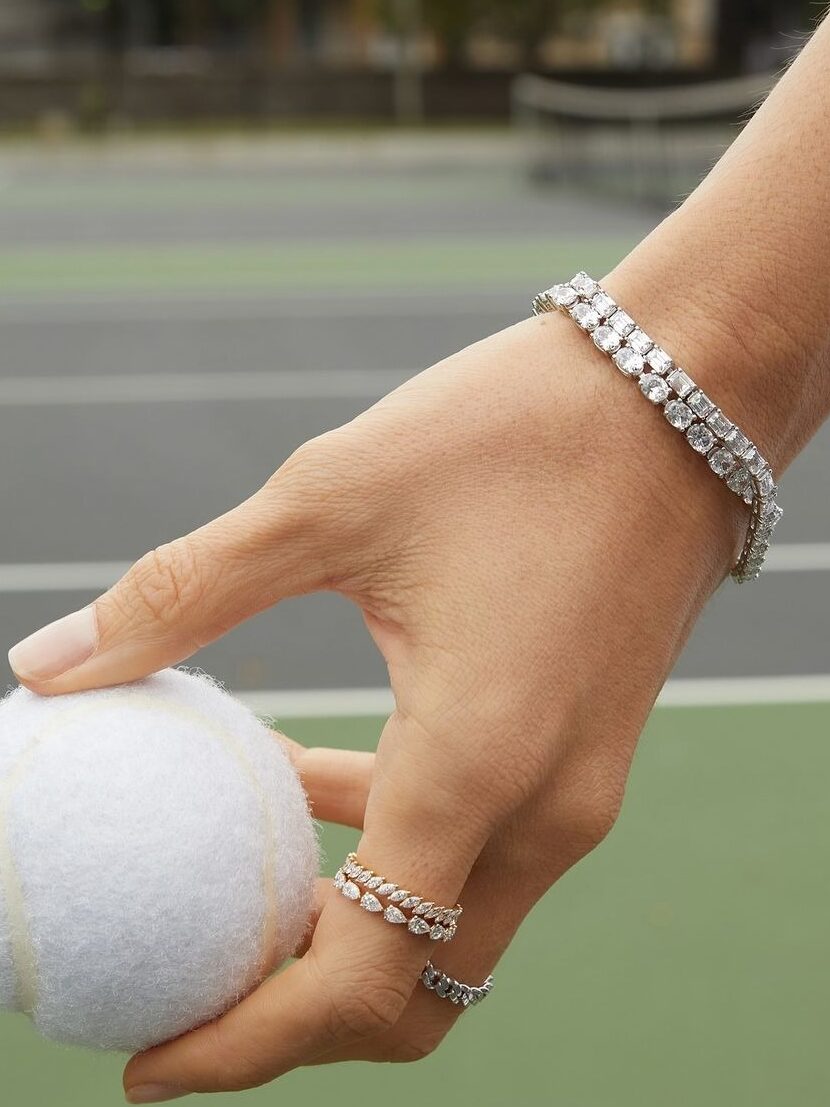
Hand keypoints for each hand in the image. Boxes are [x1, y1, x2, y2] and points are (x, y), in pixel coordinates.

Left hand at [9, 309, 739, 1099]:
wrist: (678, 392)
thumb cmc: (512, 433)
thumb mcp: (328, 500)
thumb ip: (182, 593)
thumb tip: (44, 665)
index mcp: (481, 766)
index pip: (359, 980)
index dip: (246, 1045)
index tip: (148, 1062)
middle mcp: (548, 810)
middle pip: (415, 988)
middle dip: (295, 1013)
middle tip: (191, 975)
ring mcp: (582, 788)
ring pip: (451, 926)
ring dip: (345, 924)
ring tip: (239, 862)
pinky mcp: (590, 752)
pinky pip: (482, 853)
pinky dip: (395, 855)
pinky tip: (319, 773)